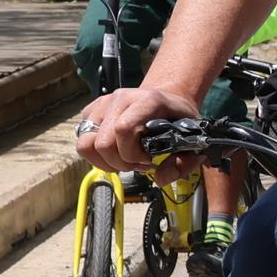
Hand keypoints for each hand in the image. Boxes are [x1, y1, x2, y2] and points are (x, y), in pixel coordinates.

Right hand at [75, 81, 198, 178]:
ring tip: (124, 160)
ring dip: (104, 161)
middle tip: (137, 164)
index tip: (147, 161)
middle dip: (119, 163)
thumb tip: (160, 179)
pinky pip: (82, 139)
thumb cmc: (179, 119)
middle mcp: (121, 98)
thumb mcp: (194, 140)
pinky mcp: (92, 110)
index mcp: (147, 101)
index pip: (123, 129)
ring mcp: (103, 103)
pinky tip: (116, 152)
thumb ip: (184, 163)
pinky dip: (97, 154)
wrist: (167, 98)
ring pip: (85, 142)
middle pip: (103, 142)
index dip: (131, 153)